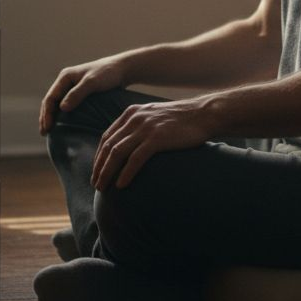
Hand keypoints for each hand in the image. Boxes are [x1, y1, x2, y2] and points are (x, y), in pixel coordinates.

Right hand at [39, 55, 129, 134]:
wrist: (122, 69)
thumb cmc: (108, 74)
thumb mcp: (92, 83)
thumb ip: (77, 94)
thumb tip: (61, 108)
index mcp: (65, 77)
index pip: (51, 98)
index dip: (47, 114)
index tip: (47, 128)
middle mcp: (66, 81)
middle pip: (51, 101)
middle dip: (46, 117)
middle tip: (43, 133)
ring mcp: (72, 87)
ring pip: (57, 103)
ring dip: (52, 116)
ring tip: (48, 131)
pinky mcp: (80, 92)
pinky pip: (66, 105)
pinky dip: (61, 115)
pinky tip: (62, 125)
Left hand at [91, 99, 215, 190]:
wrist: (205, 114)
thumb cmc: (183, 119)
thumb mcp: (155, 116)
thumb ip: (140, 126)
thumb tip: (130, 145)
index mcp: (131, 113)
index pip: (107, 137)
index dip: (99, 156)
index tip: (97, 171)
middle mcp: (135, 119)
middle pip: (108, 146)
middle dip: (99, 167)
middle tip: (95, 184)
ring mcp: (145, 128)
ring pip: (117, 153)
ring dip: (107, 172)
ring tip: (102, 187)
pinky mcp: (157, 138)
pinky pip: (135, 159)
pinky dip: (126, 173)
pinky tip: (121, 185)